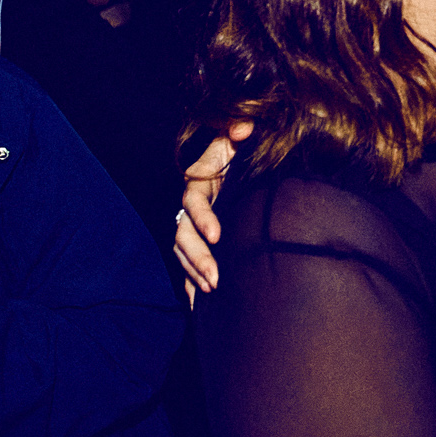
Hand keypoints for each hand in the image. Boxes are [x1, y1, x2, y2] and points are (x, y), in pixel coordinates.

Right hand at [176, 122, 249, 302]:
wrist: (252, 167)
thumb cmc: (247, 150)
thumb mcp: (243, 137)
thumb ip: (240, 130)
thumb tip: (244, 127)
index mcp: (201, 180)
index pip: (194, 200)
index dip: (202, 218)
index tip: (217, 235)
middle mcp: (193, 205)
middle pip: (184, 234)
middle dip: (197, 258)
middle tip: (215, 279)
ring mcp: (194, 226)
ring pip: (183, 253)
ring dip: (194, 274)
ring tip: (211, 292)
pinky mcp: (201, 243)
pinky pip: (189, 268)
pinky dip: (192, 287)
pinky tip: (200, 309)